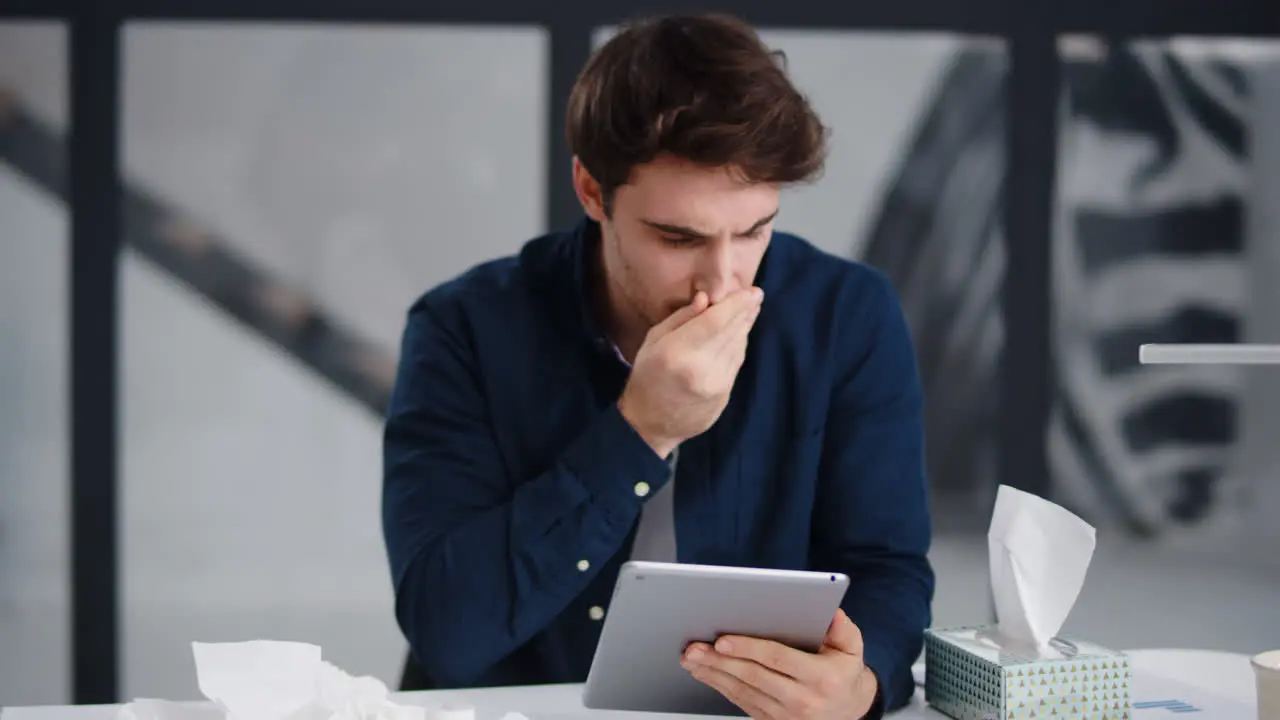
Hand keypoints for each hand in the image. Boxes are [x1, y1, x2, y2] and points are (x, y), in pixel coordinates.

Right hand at [617, 287, 762, 456]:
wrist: (649, 425)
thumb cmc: (647, 377)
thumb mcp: (652, 341)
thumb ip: (680, 318)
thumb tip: (706, 299)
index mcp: (677, 352)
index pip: (715, 321)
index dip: (735, 304)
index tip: (750, 291)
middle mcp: (700, 369)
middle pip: (731, 332)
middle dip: (745, 311)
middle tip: (756, 295)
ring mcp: (715, 385)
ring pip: (737, 348)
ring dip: (745, 327)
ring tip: (750, 310)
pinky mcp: (724, 397)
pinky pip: (736, 364)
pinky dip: (740, 346)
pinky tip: (740, 334)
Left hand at [681, 609, 878, 719]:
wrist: (849, 711)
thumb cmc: (843, 674)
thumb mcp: (852, 649)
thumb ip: (843, 630)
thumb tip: (831, 613)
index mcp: (820, 678)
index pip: (777, 659)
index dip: (748, 648)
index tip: (723, 640)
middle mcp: (802, 700)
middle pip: (753, 676)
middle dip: (720, 661)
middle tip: (696, 647)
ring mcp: (785, 715)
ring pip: (742, 692)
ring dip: (713, 674)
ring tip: (692, 658)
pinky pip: (742, 703)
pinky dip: (720, 687)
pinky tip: (705, 674)